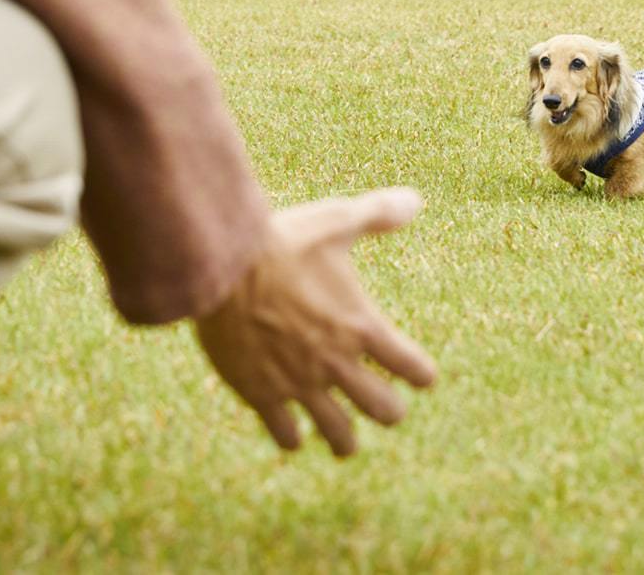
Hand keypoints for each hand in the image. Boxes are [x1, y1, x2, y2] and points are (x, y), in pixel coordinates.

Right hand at [193, 188, 437, 456]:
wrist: (223, 269)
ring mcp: (300, 383)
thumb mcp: (335, 222)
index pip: (413, 369)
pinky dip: (293, 437)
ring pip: (338, 434)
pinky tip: (293, 435)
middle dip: (388, 411)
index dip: (420, 375)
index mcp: (362, 326)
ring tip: (344, 443)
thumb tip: (415, 200)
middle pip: (384, 410)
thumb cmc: (282, 242)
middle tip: (384, 409)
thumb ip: (377, 215)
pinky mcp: (262, 394)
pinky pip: (286, 433)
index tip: (420, 377)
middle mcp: (337, 363)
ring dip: (344, 439)